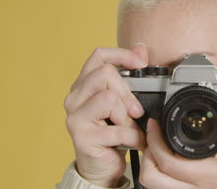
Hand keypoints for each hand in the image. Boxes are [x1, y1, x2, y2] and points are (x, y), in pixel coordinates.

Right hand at [64, 45, 147, 186]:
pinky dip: (133, 137)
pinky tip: (133, 142)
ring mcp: (75, 117)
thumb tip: (141, 48)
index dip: (121, 54)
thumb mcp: (123, 102)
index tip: (141, 64)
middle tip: (136, 111)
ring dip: (127, 116)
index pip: (99, 56)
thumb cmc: (111, 132)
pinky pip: (117, 128)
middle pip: (105, 74)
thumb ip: (130, 76)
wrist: (101, 167)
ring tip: (129, 128)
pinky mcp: (81, 136)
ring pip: (109, 98)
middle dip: (128, 93)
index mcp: (84, 84)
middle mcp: (75, 97)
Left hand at [139, 96, 216, 188]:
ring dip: (150, 164)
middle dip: (147, 153)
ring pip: (152, 185)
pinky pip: (161, 188)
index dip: (155, 141)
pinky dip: (158, 174)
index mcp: (211, 178)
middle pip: (152, 177)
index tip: (155, 124)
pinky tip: (167, 162)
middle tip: (153, 136)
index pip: (169, 162)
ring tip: (158, 148)